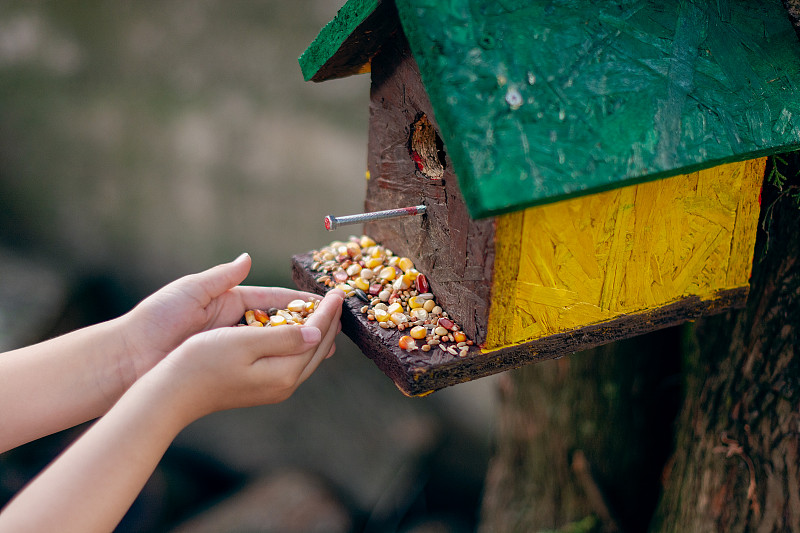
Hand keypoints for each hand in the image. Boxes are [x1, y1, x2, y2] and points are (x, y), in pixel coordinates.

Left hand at [119, 253, 321, 385]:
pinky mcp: (226, 363)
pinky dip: (280, 360)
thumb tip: (247, 258)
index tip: (325, 301)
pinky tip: (297, 364)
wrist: (130, 356)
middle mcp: (234, 322)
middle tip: (336, 323)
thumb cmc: (157, 318)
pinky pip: (261, 360)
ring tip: (326, 345)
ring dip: (299, 342)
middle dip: (308, 323)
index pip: (273, 299)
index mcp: (229, 300)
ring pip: (275, 343)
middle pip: (280, 321)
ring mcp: (231, 344)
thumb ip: (222, 277)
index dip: (300, 301)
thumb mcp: (191, 291)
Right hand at [151, 288, 343, 418]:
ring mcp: (273, 388)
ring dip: (317, 332)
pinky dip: (301, 342)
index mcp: (284, 373)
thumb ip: (284, 337)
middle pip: (317, 348)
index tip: (337, 293)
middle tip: (339, 300)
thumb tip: (318, 332)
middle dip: (329, 323)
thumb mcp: (245, 342)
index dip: (327, 312)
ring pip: (306, 356)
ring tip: (325, 313)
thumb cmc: (203, 361)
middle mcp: (283, 384)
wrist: (172, 392)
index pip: (316, 336)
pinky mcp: (261, 386)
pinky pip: (292, 360)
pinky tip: (299, 331)